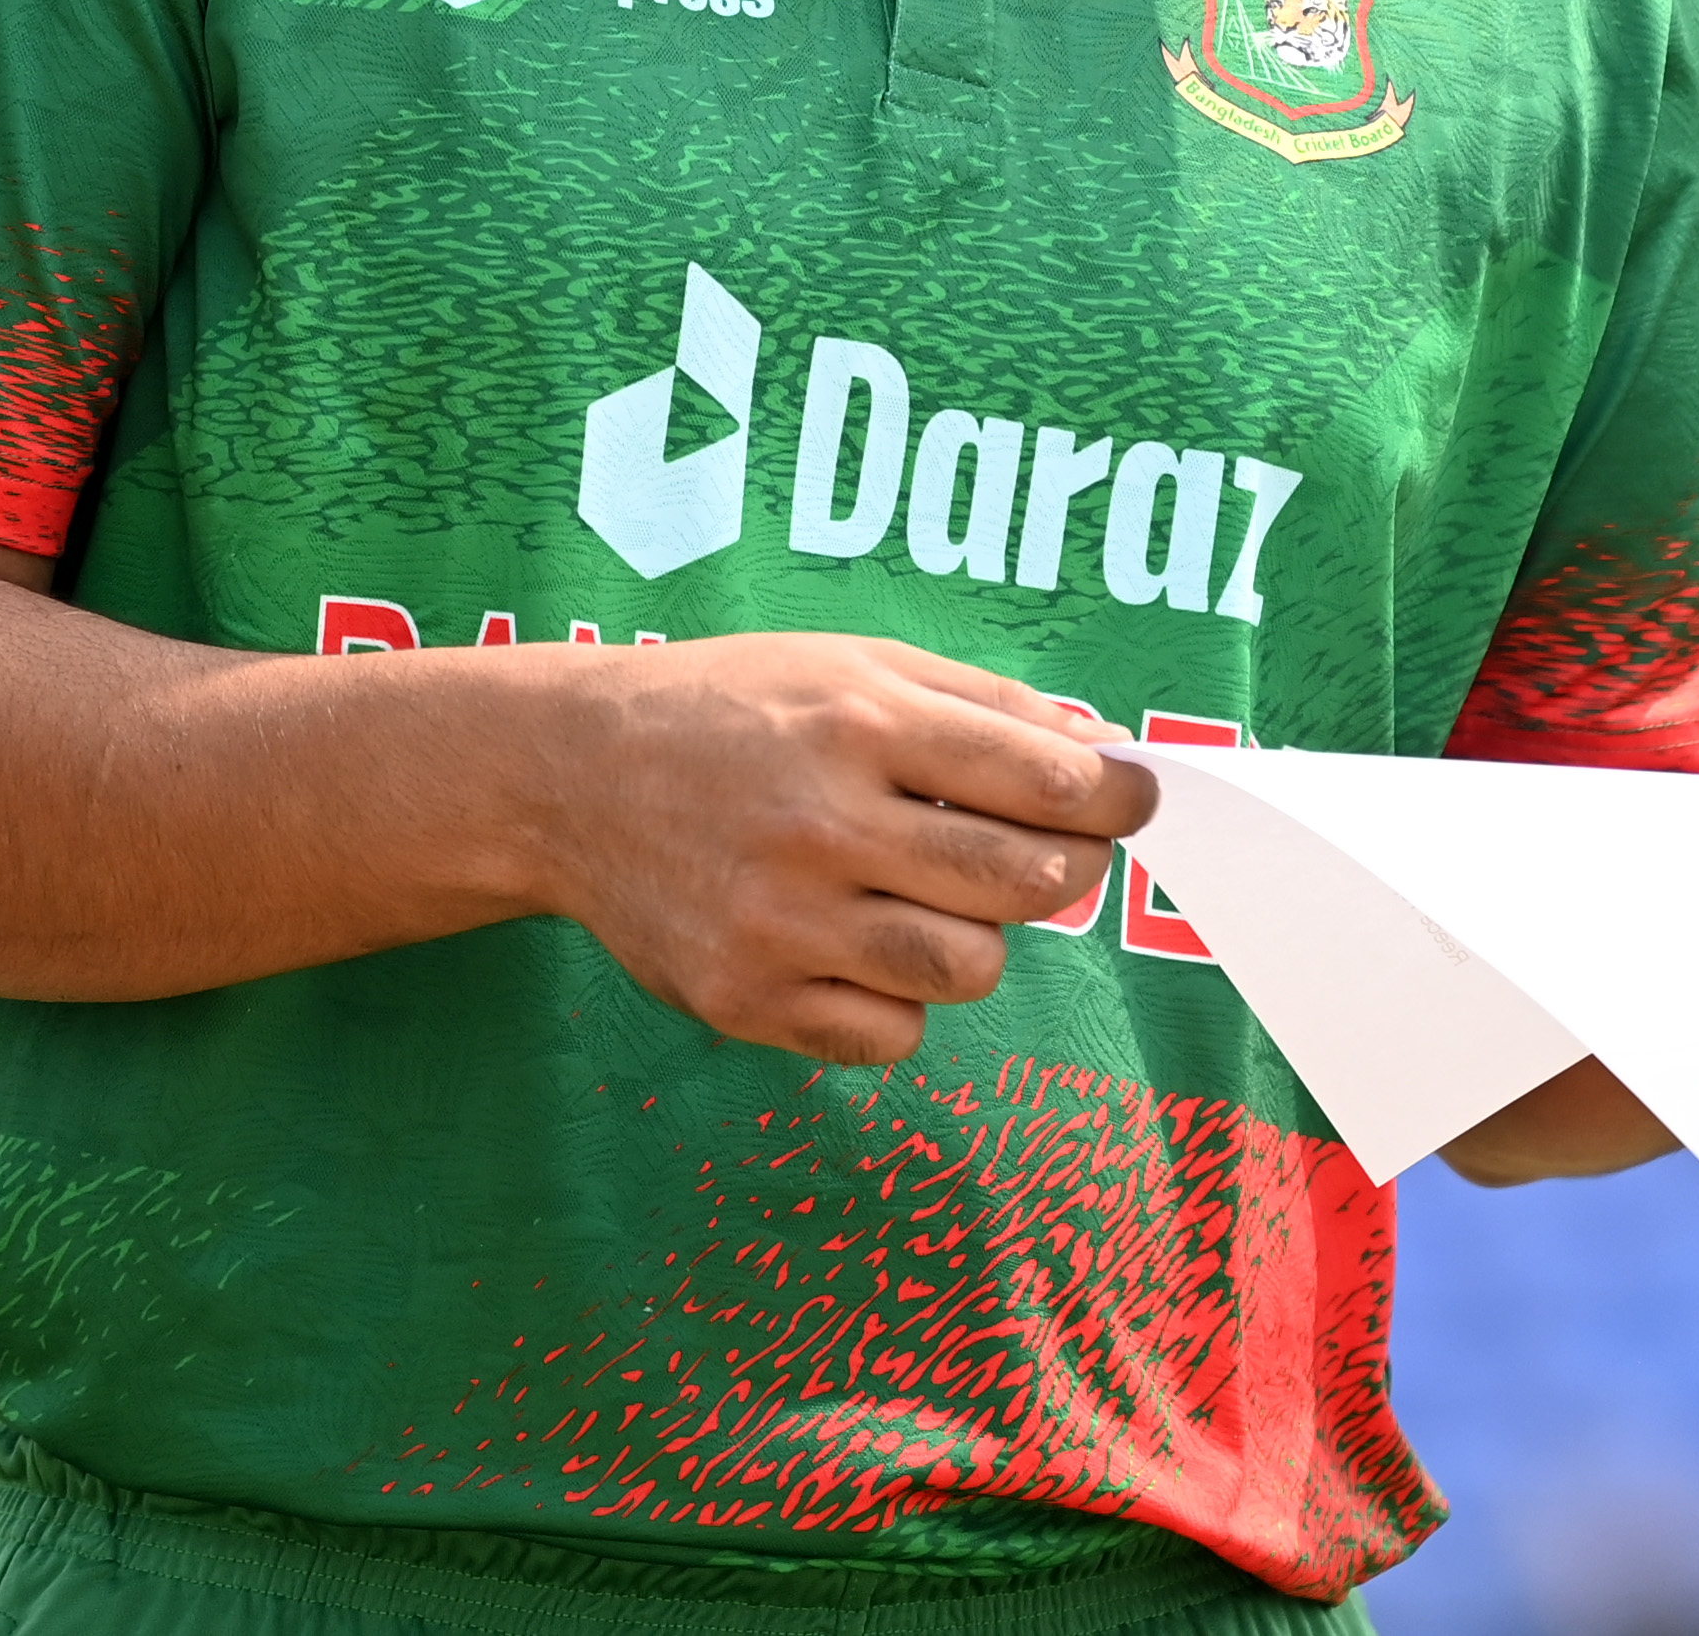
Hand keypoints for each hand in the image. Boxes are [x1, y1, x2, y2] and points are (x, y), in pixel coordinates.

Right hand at [533, 633, 1158, 1064]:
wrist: (566, 776)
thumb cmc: (731, 709)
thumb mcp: (853, 663)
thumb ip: (983, 707)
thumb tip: (1103, 756)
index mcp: (859, 724)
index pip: (1046, 781)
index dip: (1117, 798)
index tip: (1131, 800)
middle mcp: (822, 824)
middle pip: (1027, 882)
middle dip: (1068, 868)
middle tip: (1050, 852)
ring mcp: (780, 922)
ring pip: (969, 969)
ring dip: (980, 937)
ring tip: (937, 897)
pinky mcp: (745, 998)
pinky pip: (890, 1035)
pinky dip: (900, 1001)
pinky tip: (862, 944)